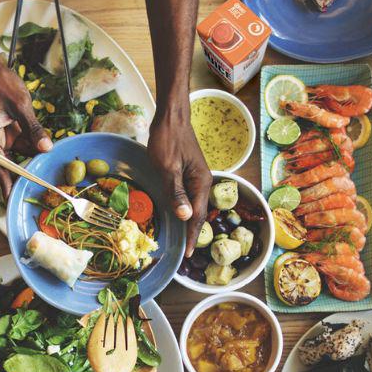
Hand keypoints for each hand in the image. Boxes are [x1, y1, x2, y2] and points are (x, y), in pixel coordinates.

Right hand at [0, 57, 50, 198]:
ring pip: (21, 154)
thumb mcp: (21, 106)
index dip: (8, 185)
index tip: (12, 200)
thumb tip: (46, 149)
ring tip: (49, 165)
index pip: (0, 168)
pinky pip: (24, 143)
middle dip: (27, 171)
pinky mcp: (9, 131)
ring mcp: (2, 137)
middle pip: (11, 164)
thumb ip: (33, 129)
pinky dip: (34, 144)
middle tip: (44, 186)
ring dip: (34, 155)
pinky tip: (46, 145)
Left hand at [147, 108, 210, 256]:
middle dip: (192, 233)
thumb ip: (176, 192)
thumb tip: (186, 217)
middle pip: (199, 214)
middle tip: (184, 252)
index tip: (188, 255)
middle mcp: (203, 183)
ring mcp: (197, 178)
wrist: (171, 117)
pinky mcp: (189, 174)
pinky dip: (184, 209)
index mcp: (201, 183)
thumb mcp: (168, 167)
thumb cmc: (168, 139)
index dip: (192, 236)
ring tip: (182, 240)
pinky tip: (177, 215)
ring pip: (194, 206)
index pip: (198, 217)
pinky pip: (189, 197)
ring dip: (188, 223)